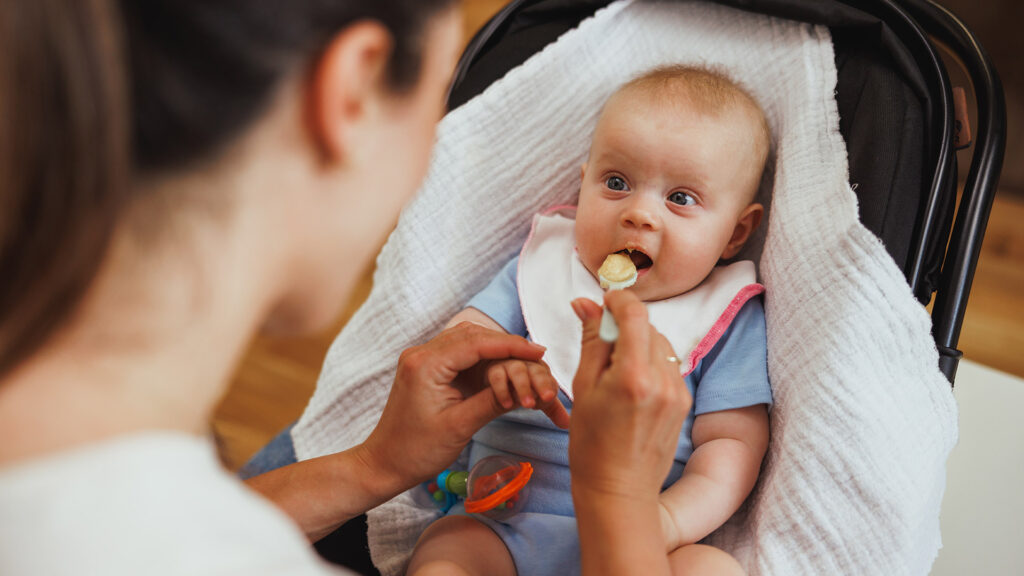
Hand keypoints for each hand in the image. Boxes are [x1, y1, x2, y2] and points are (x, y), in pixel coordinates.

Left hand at [356, 322, 547, 494]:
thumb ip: (492, 401)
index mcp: (425, 365)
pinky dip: (483, 356)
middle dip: (506, 343)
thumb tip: (525, 388)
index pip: (476, 343)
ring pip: (466, 340)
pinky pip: (459, 352)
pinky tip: (502, 363)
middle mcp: (421, 354)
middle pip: (472, 335)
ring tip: (524, 357)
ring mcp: (422, 359)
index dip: (511, 345)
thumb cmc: (417, 450)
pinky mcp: (426, 368)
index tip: (539, 350)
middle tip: (537, 353)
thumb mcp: (460, 426)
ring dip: (495, 347)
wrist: (385, 463)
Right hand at [485, 358, 569, 428]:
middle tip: (547, 398)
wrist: (494, 376)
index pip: (549, 377)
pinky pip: (498, 376)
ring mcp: (509, 364)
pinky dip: (502, 390)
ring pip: (518, 371)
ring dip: (524, 387)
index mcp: (541, 368)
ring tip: (528, 405)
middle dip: (542, 384)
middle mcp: (527, 364)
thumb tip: (567, 424)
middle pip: (537, 371)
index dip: (549, 387)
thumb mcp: (536, 397)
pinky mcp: (493, 369)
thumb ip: (552, 409)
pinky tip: (506, 405)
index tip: (550, 399)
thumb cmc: (519, 385)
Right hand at [568, 291, 691, 502]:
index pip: (634, 314)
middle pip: (647, 327)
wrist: (619, 490)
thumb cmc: (591, 443)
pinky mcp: (684, 402)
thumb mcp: (582, 387)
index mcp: (633, 376)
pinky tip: (632, 386)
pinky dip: (650, 363)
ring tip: (616, 371)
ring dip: (638, 344)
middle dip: (624, 325)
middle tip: (600, 343)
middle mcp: (662, 380)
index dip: (618, 300)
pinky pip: (668, 365)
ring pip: (660, 344)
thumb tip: (586, 302)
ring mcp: (677, 392)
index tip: (603, 302)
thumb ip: (591, 340)